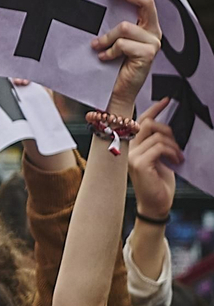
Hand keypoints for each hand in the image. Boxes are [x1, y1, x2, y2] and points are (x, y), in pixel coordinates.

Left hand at [95, 0, 160, 114]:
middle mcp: (153, 32)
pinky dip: (109, 51)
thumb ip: (112, 25)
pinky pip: (123, 44)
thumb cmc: (110, 66)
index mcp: (146, 26)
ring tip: (97, 47)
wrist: (115, 92)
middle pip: (146, 2)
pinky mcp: (148, 54)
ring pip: (126, 27)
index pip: (144, 1)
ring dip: (106, 37)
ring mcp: (153, 43)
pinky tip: (104, 58)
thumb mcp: (111, 40)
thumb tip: (99, 5)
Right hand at [129, 97, 178, 219]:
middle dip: (167, 130)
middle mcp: (126, 149)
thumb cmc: (158, 183)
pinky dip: (172, 152)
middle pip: (147, 124)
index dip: (153, 109)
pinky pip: (159, 147)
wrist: (156, 204)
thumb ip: (156, 143)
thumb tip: (164, 126)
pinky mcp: (138, 163)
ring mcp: (131, 156)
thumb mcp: (158, 158)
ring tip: (178, 157)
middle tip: (177, 145)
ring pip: (156, 136)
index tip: (167, 101)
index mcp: (130, 147)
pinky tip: (176, 161)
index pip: (139, 122)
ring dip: (173, 145)